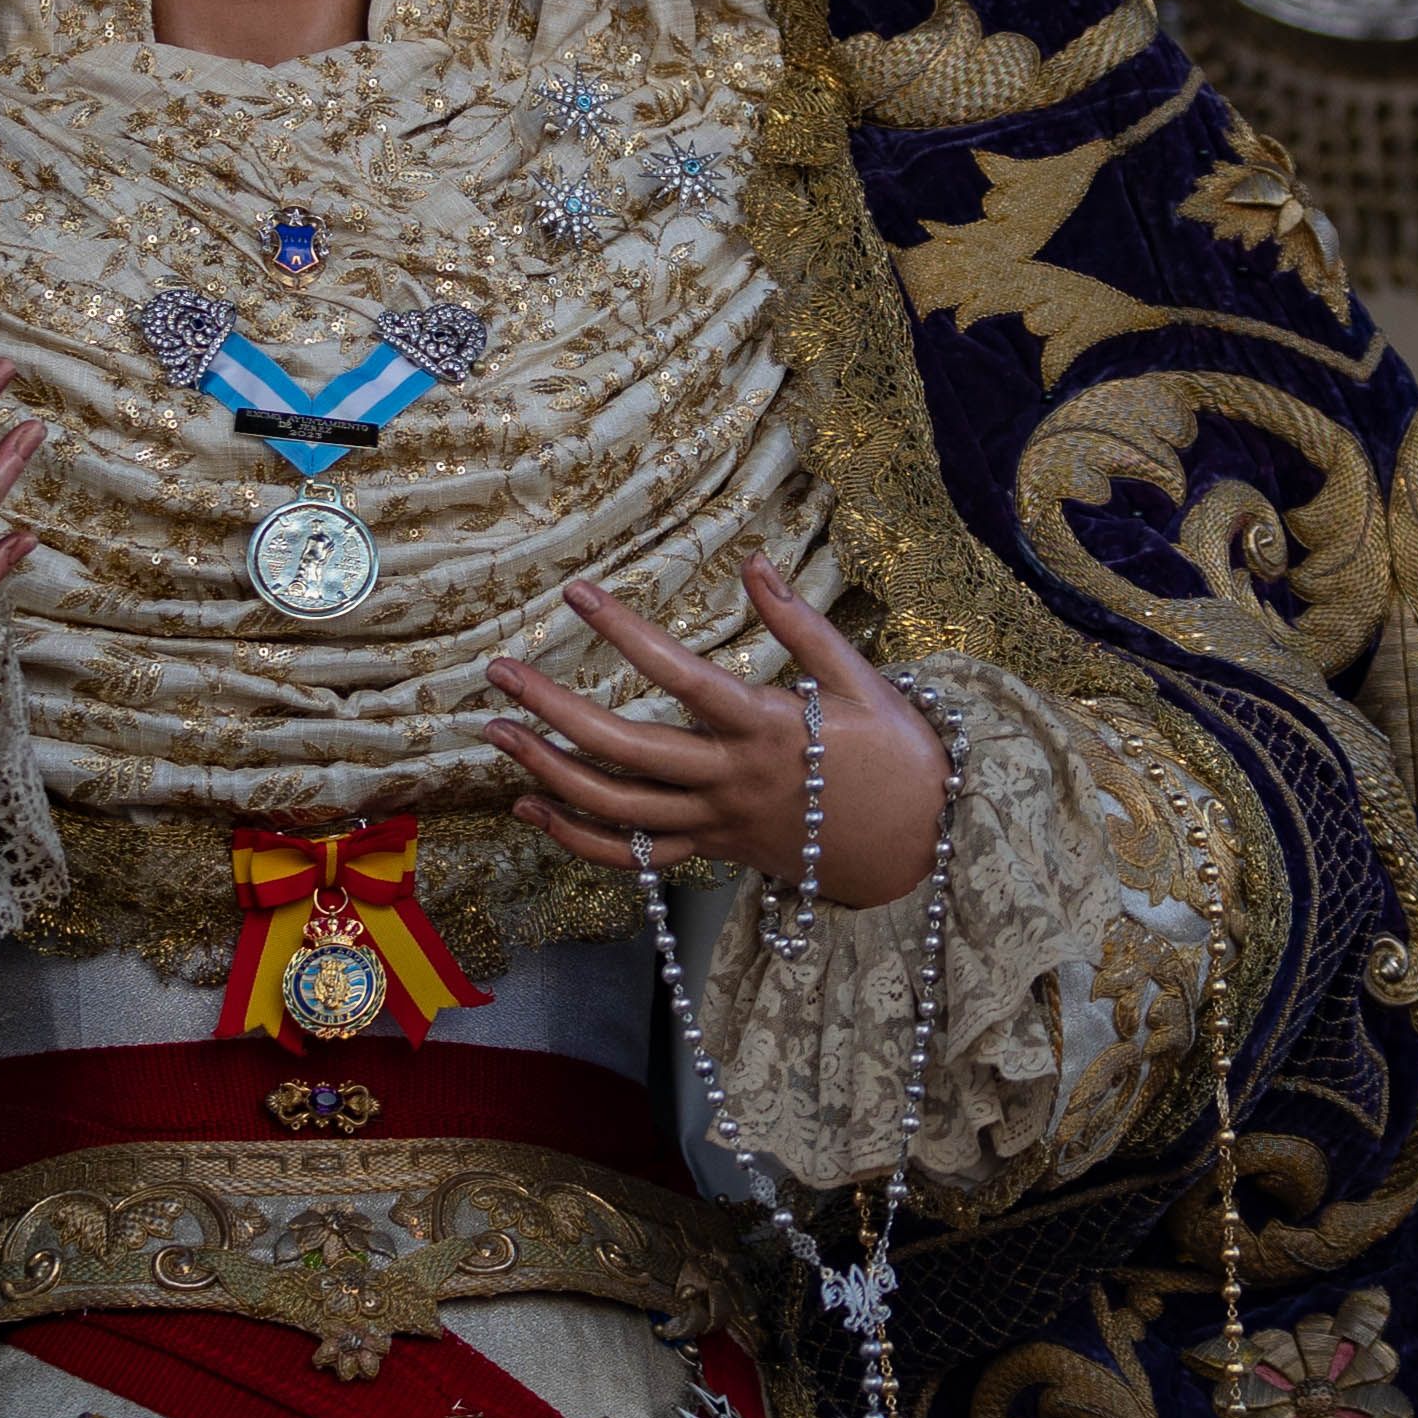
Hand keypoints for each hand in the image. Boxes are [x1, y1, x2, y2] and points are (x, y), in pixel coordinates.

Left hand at [487, 557, 940, 907]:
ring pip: (617, 808)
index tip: (577, 594)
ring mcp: (716, 824)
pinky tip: (530, 807)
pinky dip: (576, 837)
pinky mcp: (713, 853)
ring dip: (548, 772)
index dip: (626, 633)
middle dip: (554, 710)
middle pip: (625, 751)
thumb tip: (755, 561)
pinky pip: (634, 856)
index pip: (680, 676)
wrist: (922, 847)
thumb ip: (801, 624)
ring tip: (495, 732)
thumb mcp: (860, 679)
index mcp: (766, 729)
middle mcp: (731, 781)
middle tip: (498, 672)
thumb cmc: (896, 754)